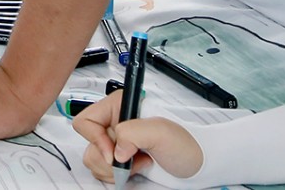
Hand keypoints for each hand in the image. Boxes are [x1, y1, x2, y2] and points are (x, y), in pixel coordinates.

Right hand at [72, 92, 203, 182]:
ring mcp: (117, 144)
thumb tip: (115, 151)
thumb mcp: (160, 132)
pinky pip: (104, 172)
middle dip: (109, 160)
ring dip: (115, 170)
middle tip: (132, 160)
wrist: (199, 164)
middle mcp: (114, 124)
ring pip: (94, 161)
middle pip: (89, 145)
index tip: (114, 154)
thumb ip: (132, 133)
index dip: (96, 140)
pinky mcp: (121, 161)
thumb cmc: (187, 143)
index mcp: (119, 107)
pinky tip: (138, 169)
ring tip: (140, 164)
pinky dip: (118, 177)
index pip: (86, 121)